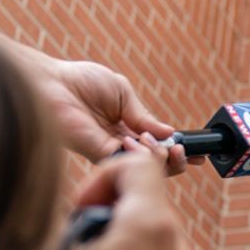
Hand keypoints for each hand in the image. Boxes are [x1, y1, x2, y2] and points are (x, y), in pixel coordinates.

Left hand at [33, 58, 203, 174]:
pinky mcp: (98, 154)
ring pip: (144, 168)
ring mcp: (109, 151)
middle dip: (176, 161)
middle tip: (185, 153)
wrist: (51, 82)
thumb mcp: (123, 93)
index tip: (198, 153)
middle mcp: (121, 143)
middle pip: (155, 163)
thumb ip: (144, 115)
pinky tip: (144, 144)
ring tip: (168, 148)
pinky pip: (127, 163)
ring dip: (162, 160)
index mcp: (128, 127)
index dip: (178, 150)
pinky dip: (141, 156)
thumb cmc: (81, 81)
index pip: (158, 146)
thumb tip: (168, 132)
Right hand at [46, 153, 194, 249]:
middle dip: (110, 216)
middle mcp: (178, 246)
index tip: (84, 208)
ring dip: (120, 249)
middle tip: (79, 244)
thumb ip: (74, 220)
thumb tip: (80, 215)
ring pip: (152, 242)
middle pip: (146, 205)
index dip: (103, 176)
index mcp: (150, 224)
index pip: (139, 163)